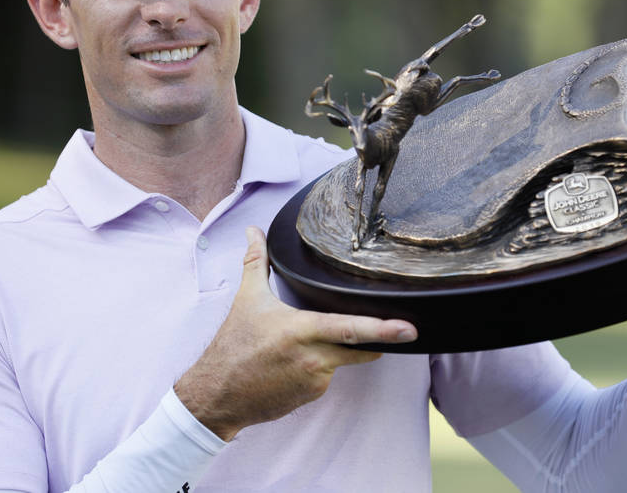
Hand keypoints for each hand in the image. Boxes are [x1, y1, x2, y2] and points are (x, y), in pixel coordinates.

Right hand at [174, 226, 416, 440]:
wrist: (217, 395)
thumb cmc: (233, 346)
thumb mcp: (246, 299)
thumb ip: (256, 261)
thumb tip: (254, 231)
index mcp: (302, 329)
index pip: (351, 329)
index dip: (383, 329)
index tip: (408, 329)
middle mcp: (314, 357)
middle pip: (363, 349)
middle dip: (382, 340)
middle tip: (404, 332)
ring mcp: (316, 380)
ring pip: (344, 359)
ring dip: (339, 350)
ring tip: (306, 344)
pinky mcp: (313, 395)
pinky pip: (328, 376)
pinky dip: (321, 366)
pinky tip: (296, 363)